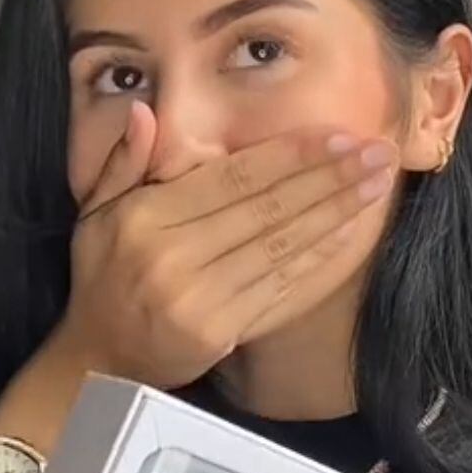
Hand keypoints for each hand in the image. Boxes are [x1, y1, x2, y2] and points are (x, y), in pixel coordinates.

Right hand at [50, 100, 397, 390]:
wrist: (98, 360)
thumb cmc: (103, 276)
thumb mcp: (95, 212)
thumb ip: (124, 161)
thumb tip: (146, 111)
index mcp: (145, 218)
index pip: (232, 178)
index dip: (290, 155)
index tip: (338, 135)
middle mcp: (173, 256)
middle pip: (266, 208)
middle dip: (329, 177)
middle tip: (377, 153)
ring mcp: (198, 299)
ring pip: (281, 246)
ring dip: (336, 213)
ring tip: (376, 185)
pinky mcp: (219, 333)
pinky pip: (280, 287)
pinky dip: (317, 258)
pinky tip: (349, 232)